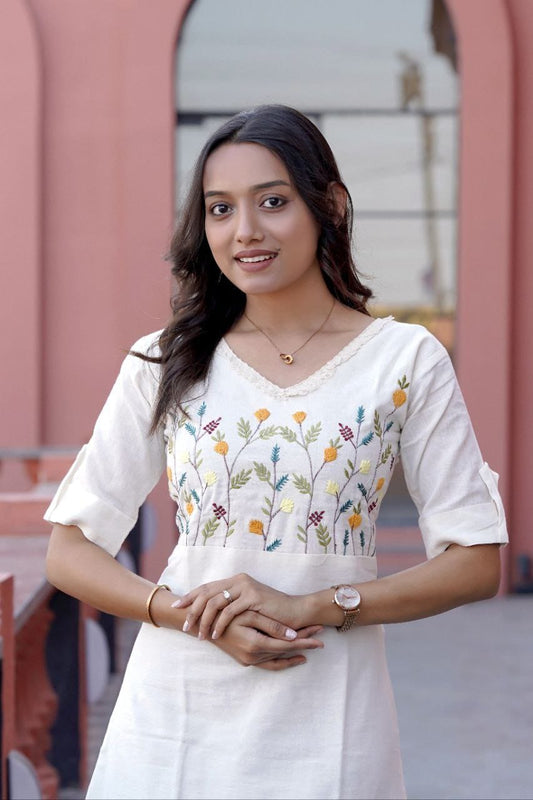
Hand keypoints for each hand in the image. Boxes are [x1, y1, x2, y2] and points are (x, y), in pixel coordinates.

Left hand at [173, 573, 309, 640]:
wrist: (296, 612)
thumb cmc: (272, 612)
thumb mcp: (248, 605)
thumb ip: (231, 603)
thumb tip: (207, 612)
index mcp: (235, 580)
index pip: (206, 587)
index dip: (190, 596)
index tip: (176, 607)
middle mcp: (238, 580)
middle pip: (206, 593)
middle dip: (192, 610)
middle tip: (185, 625)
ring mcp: (245, 587)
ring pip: (215, 603)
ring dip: (204, 621)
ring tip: (200, 635)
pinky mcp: (252, 597)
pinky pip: (228, 612)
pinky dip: (219, 625)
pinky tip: (216, 635)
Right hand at [211, 610, 323, 670]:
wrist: (203, 625)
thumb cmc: (225, 614)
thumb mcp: (249, 615)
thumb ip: (272, 626)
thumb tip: (293, 637)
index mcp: (255, 644)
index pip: (287, 645)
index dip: (304, 642)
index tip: (319, 639)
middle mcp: (253, 656)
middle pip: (285, 653)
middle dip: (303, 646)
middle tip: (320, 640)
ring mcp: (249, 660)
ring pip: (278, 660)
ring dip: (294, 654)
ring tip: (309, 649)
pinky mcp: (245, 661)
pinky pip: (268, 665)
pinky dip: (281, 662)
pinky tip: (292, 658)